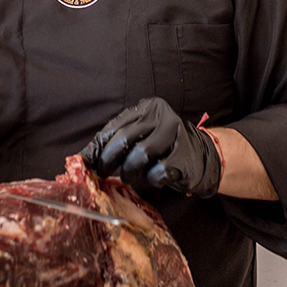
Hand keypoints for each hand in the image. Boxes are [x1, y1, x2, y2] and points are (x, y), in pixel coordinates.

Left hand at [79, 97, 220, 196]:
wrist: (204, 158)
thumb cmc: (164, 149)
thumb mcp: (141, 137)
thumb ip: (116, 141)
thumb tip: (82, 158)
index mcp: (147, 108)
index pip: (114, 127)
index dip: (97, 147)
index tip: (86, 162)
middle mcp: (162, 116)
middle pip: (124, 138)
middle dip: (109, 159)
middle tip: (103, 173)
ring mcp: (175, 135)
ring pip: (140, 154)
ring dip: (129, 170)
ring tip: (128, 177)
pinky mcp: (183, 156)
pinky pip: (157, 171)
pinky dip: (151, 178)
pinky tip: (153, 177)